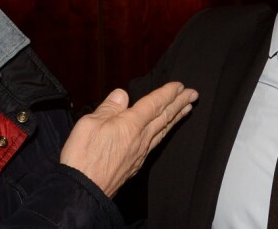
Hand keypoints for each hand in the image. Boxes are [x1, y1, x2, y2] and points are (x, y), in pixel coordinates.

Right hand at [60, 82, 197, 196]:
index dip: (168, 93)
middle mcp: (140, 138)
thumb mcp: (90, 123)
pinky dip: (165, 131)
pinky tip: (164, 131)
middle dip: (179, 103)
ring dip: (176, 117)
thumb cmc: (83, 155)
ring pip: (163, 130)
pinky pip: (156, 142)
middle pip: (164, 117)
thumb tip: (121, 95)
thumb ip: (109, 107)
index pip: (154, 104)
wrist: (83, 190)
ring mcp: (140, 152)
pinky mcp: (135, 164)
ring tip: (187, 109)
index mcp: (130, 124)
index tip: (180, 86)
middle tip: (194, 94)